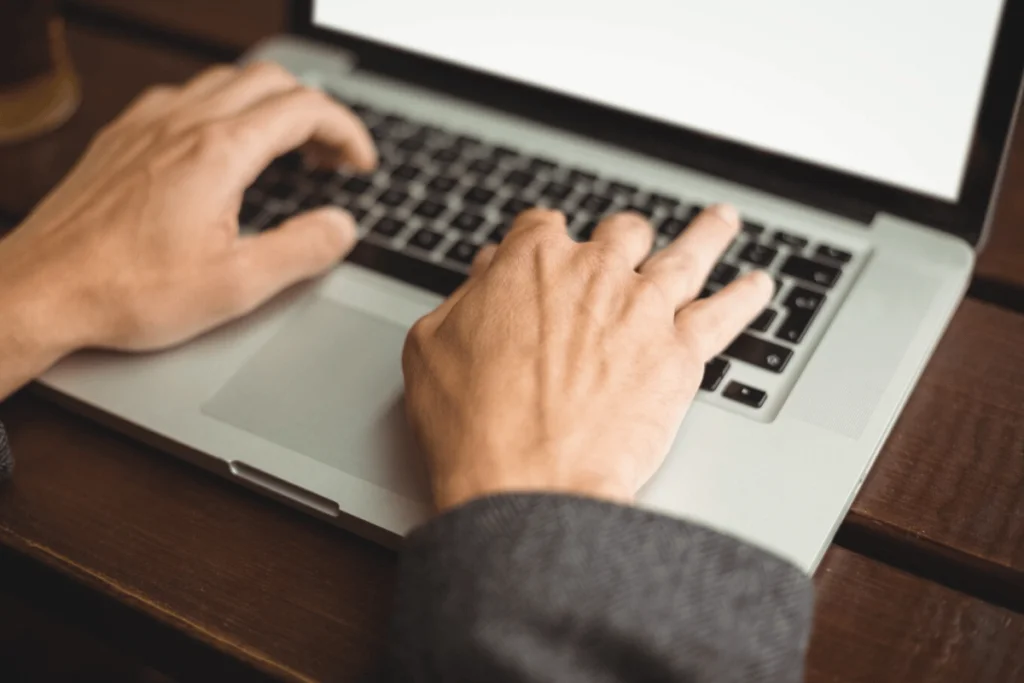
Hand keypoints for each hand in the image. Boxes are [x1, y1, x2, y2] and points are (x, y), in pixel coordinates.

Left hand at [0, 61, 374, 358]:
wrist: (43, 291)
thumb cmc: (126, 290)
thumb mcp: (236, 286)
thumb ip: (302, 250)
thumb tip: (341, 227)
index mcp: (218, 153)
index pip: (305, 108)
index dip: (347, 131)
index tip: (359, 163)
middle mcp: (183, 124)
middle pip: (270, 81)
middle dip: (314, 112)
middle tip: (330, 158)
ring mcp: (148, 125)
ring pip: (226, 82)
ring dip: (270, 107)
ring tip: (286, 151)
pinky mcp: (123, 136)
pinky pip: (185, 97)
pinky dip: (224, 111)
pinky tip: (222, 151)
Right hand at [402, 205, 771, 509]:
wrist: (526, 484)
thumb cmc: (471, 424)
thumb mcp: (433, 347)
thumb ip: (466, 299)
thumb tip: (487, 274)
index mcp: (530, 263)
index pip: (542, 227)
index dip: (542, 239)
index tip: (545, 249)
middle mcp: (594, 273)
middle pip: (620, 233)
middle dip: (621, 236)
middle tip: (627, 243)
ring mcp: (643, 309)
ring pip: (686, 254)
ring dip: (706, 234)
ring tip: (722, 221)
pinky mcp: (679, 354)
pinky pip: (725, 313)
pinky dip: (746, 296)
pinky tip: (759, 286)